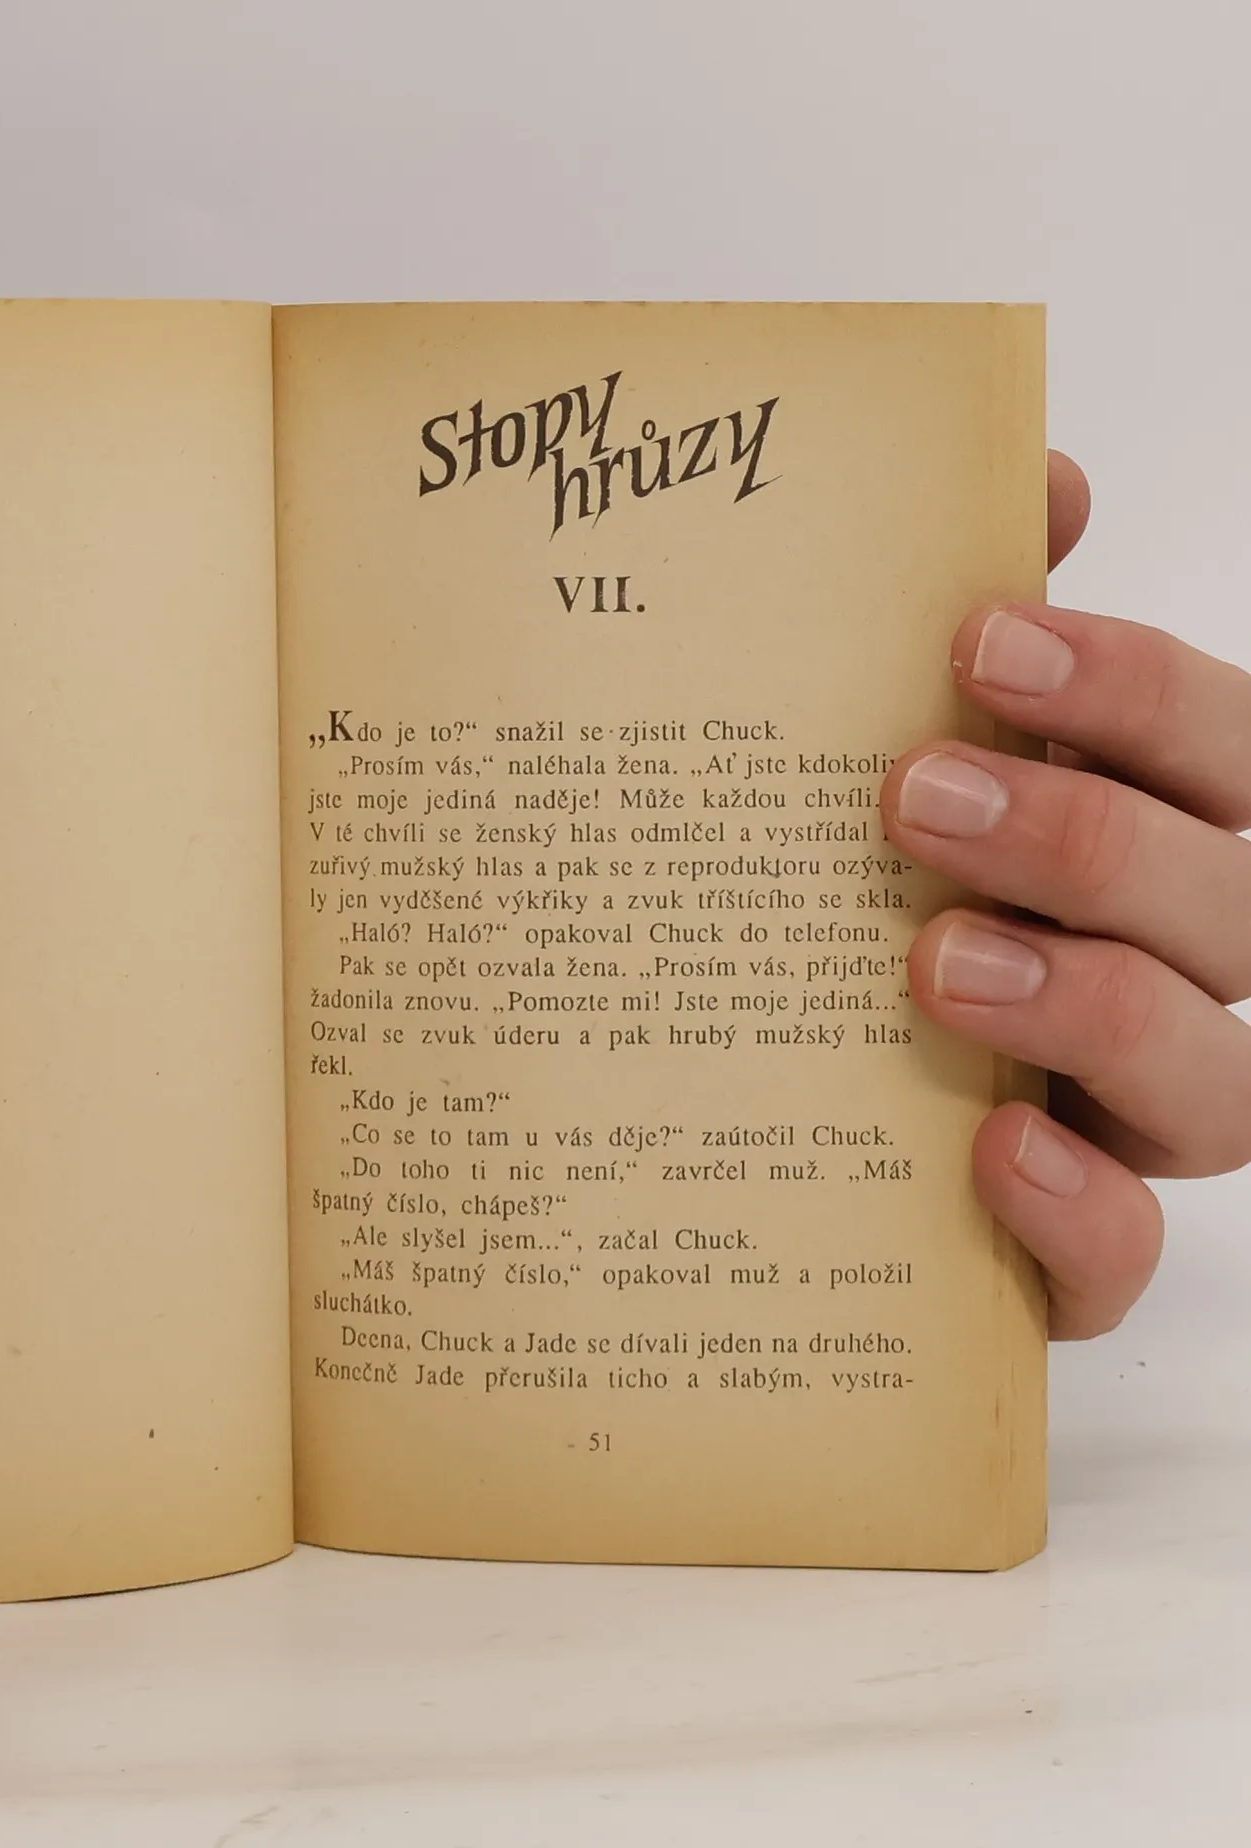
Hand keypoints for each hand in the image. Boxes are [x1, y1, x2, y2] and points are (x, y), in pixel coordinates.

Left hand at [882, 452, 1243, 1337]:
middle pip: (1231, 906)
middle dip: (1089, 838)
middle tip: (917, 792)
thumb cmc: (860, 907)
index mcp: (1150, 842)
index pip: (1219, 752)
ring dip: (1093, 1009)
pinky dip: (1083, 1216)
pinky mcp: (1069, 1254)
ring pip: (1213, 1084)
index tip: (979, 636)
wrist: (758, 1114)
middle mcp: (1170, 978)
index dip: (1132, 689)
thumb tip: (1036, 474)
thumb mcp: (894, 764)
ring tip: (937, 964)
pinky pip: (1128, 1258)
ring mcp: (1128, 1124)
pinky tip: (992, 1154)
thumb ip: (975, 637)